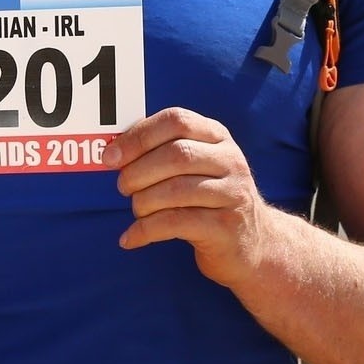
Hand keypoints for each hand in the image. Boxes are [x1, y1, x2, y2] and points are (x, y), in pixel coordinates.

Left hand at [105, 107, 272, 288]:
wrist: (254, 243)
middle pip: (175, 155)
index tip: (110, 156)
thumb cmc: (207, 199)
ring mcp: (232, 194)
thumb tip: (111, 151)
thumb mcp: (194, 167)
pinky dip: (144, 231)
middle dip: (137, 172)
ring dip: (142, 202)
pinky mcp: (226, 227)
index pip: (176, 121)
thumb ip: (160, 152)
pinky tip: (130, 238)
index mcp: (218, 137)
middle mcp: (230, 161)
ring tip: (137, 210)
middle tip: (123, 187)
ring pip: (175, 190)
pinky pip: (175, 224)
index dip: (138, 136)